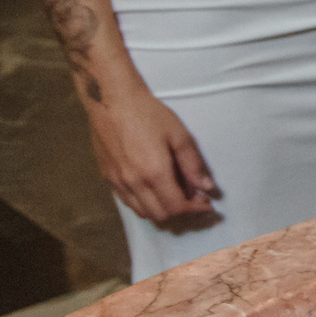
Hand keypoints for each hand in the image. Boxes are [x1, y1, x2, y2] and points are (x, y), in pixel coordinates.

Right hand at [84, 81, 218, 222]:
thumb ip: (192, 164)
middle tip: (194, 198)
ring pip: (142, 212)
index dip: (195, 209)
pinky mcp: (107, 178)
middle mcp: (134, 183)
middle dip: (181, 211)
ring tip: (176, 195)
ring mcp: (117, 182)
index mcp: (154, 173)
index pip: (176, 207)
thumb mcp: (179, 135)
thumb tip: (206, 187)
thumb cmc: (149, 114)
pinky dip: (144, 204)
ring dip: (162, 210)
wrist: (112, 102)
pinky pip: (127, 202)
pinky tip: (154, 191)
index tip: (207, 203)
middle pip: (160, 214)